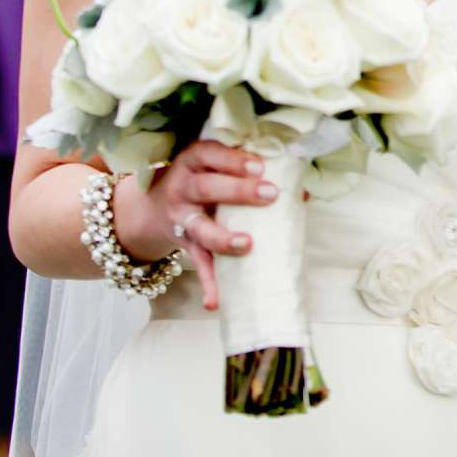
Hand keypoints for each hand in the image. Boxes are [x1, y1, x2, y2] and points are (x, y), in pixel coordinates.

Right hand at [118, 142, 273, 311]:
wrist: (154, 206)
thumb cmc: (202, 180)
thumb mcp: (215, 168)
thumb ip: (250, 175)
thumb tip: (302, 191)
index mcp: (193, 162)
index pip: (209, 154)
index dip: (232, 159)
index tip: (259, 166)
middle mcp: (183, 188)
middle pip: (206, 188)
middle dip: (237, 191)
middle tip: (269, 195)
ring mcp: (181, 219)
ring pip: (200, 228)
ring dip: (222, 238)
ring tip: (246, 244)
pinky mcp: (186, 245)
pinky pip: (198, 264)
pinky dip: (208, 283)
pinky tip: (215, 301)